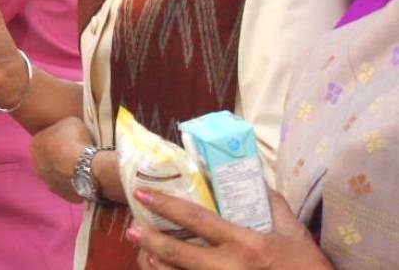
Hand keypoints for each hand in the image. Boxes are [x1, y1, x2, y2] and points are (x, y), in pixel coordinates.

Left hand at [30, 117, 95, 202]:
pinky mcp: (62, 195)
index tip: (70, 139)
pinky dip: (76, 182)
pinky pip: (69, 186)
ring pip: (58, 174)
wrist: (87, 167)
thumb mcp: (68, 122)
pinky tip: (87, 177)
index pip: (45, 139)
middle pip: (50, 158)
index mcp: (34, 145)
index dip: (59, 138)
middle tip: (76, 153)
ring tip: (83, 166)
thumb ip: (61, 127)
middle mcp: (36, 165)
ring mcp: (48, 182)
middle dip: (60, 156)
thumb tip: (64, 132)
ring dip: (66, 170)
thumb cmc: (76, 141)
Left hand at [131, 187, 329, 269]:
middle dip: (151, 240)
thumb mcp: (294, 233)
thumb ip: (273, 203)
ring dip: (157, 265)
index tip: (143, 194)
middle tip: (130, 228)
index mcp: (245, 244)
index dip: (167, 206)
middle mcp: (230, 268)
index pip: (197, 220)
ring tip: (142, 252)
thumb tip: (255, 177)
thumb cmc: (307, 267)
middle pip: (180, 254)